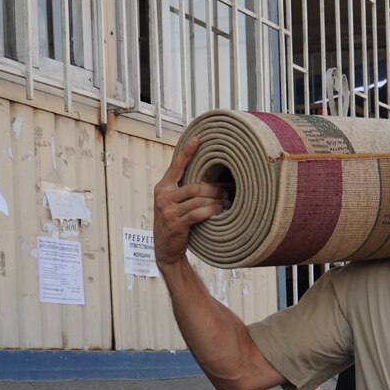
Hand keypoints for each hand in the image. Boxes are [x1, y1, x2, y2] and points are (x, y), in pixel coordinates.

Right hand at [153, 136, 226, 270]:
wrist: (165, 250)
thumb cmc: (175, 224)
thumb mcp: (172, 204)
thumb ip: (183, 190)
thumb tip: (208, 178)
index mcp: (162, 187)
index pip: (176, 166)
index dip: (187, 152)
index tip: (198, 138)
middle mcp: (163, 197)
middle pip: (195, 186)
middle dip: (214, 188)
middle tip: (227, 191)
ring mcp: (167, 211)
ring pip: (199, 200)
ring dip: (216, 201)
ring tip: (227, 202)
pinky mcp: (175, 224)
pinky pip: (198, 213)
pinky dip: (211, 211)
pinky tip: (220, 211)